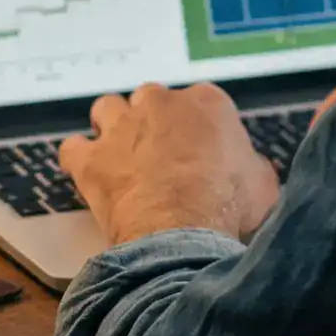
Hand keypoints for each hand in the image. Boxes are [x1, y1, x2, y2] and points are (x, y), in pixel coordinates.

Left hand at [60, 83, 279, 245]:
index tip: (201, 152)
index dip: (199, 128)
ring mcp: (121, 127)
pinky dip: (78, 158)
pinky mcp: (91, 158)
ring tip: (121, 153)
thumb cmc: (227, 208)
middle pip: (152, 99)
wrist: (183, 235)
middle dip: (154, 121)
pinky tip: (88, 171)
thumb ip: (253, 167)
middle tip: (162, 154)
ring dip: (112, 126)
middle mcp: (160, 103)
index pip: (200, 102)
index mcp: (206, 103)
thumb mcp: (263, 185)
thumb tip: (253, 170)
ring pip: (107, 108)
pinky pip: (72, 147)